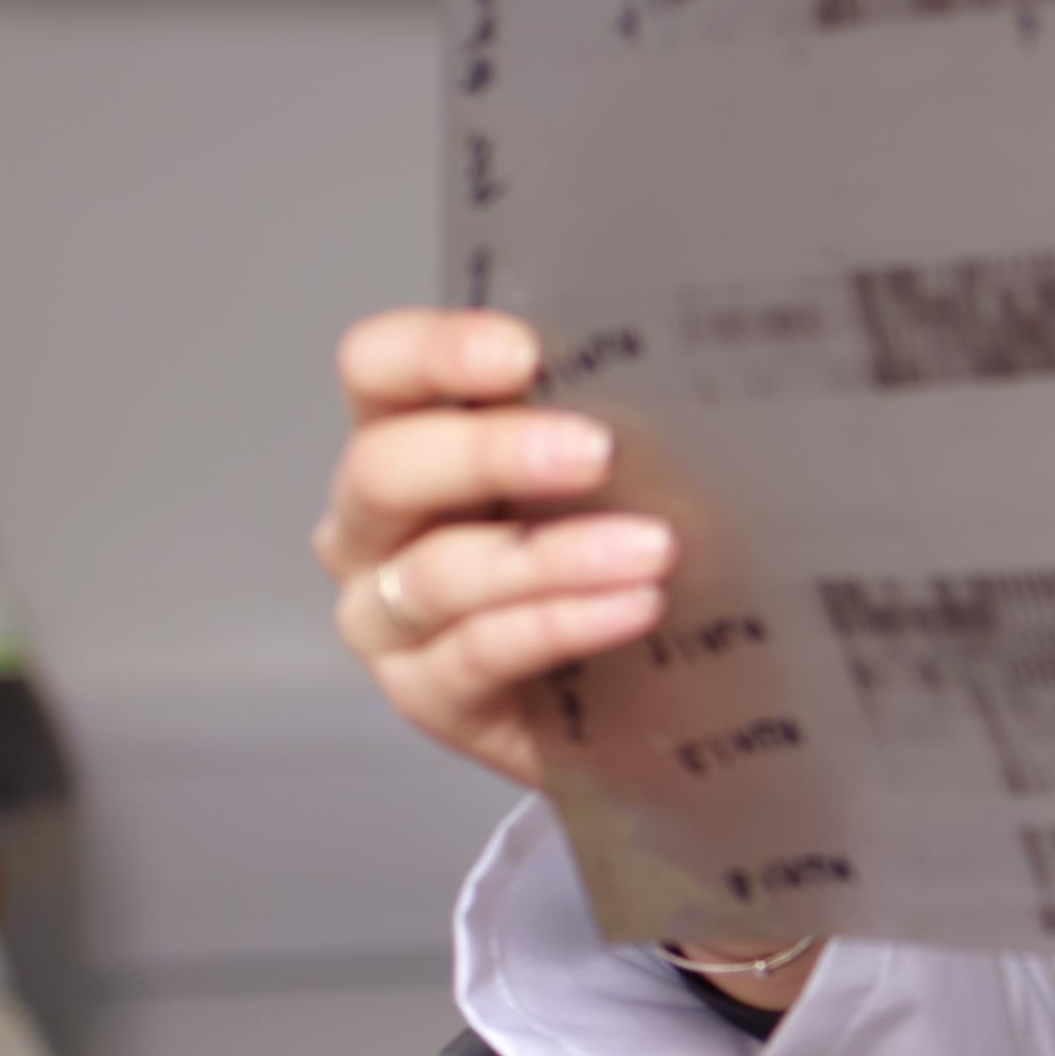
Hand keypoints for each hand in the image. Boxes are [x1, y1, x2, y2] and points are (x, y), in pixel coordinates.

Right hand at [314, 309, 670, 792]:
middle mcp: (372, 525)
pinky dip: (562, 623)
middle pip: (386, 469)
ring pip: (439, 572)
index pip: (376, 371)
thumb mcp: (615, 477)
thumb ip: (610, 422)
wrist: (642, 703)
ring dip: (552, 555)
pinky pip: (482, 652)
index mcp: (408, 439)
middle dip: (491, 454)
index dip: (434, 352)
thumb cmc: (619, 560)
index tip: (522, 353)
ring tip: (654, 549)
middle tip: (596, 450)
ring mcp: (385, 616)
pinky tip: (637, 608)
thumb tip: (682, 370)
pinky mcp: (428, 696)